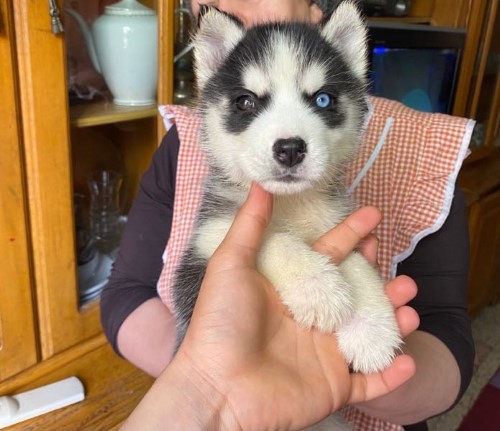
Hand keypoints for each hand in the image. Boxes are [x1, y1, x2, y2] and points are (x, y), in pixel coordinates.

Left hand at [121, 183, 418, 430]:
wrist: (217, 387)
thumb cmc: (220, 324)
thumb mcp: (231, 265)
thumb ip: (250, 225)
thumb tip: (261, 184)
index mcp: (290, 290)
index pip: (327, 256)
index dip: (349, 235)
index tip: (371, 216)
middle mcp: (310, 318)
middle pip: (354, 292)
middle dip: (377, 276)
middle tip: (393, 263)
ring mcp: (322, 353)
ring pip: (369, 331)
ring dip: (393, 318)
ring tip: (408, 300)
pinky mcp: (332, 386)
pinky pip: (370, 381)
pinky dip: (392, 373)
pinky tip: (408, 359)